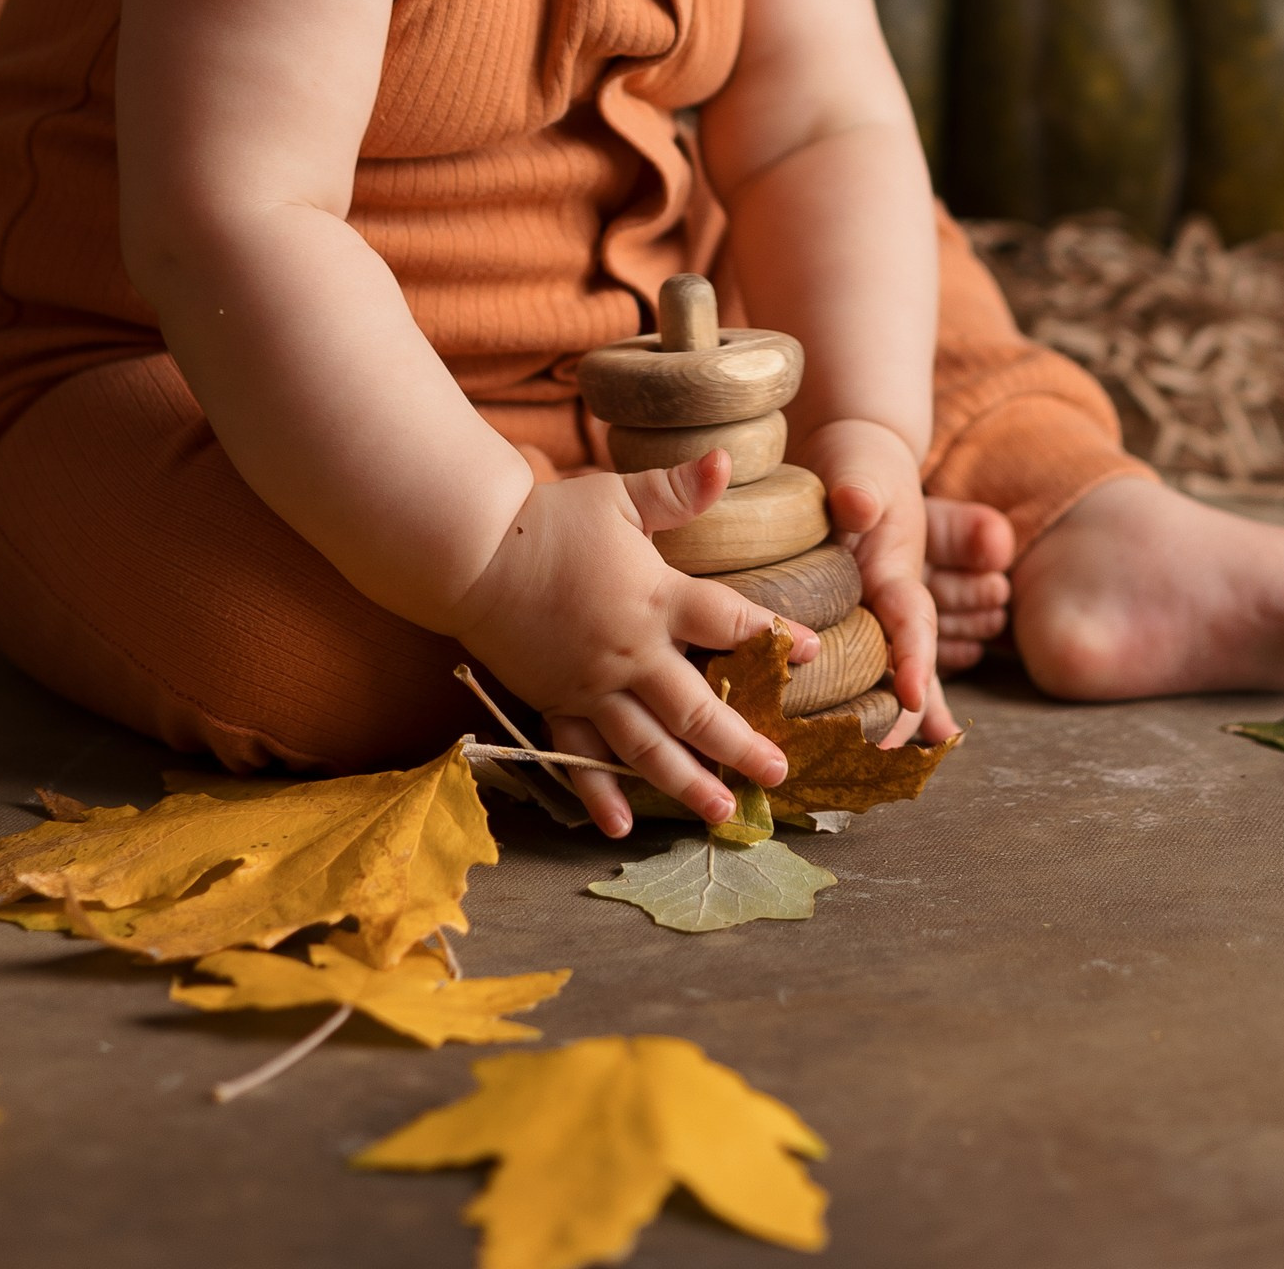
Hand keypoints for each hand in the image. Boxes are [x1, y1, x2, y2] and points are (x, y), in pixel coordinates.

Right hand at [450, 452, 818, 837]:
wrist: (473, 552)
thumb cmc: (551, 519)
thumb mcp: (619, 497)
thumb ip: (676, 489)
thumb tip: (728, 459)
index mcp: (655, 599)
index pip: (728, 623)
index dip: (772, 638)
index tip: (810, 654)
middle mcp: (631, 653)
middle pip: (696, 710)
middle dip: (740, 744)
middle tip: (778, 773)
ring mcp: (592, 686)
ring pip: (646, 747)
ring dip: (686, 782)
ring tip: (722, 812)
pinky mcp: (555, 702)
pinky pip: (580, 754)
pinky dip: (599, 793)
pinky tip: (622, 825)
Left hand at [795, 418, 957, 745]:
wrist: (859, 455)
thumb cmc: (858, 459)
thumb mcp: (858, 465)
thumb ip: (859, 486)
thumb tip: (857, 505)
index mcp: (897, 571)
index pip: (910, 622)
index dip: (914, 660)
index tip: (909, 696)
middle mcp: (892, 602)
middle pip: (909, 664)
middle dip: (908, 711)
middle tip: (894, 757)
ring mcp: (877, 614)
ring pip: (890, 674)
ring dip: (895, 719)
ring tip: (889, 768)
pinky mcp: (854, 619)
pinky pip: (864, 667)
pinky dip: (870, 704)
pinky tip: (864, 746)